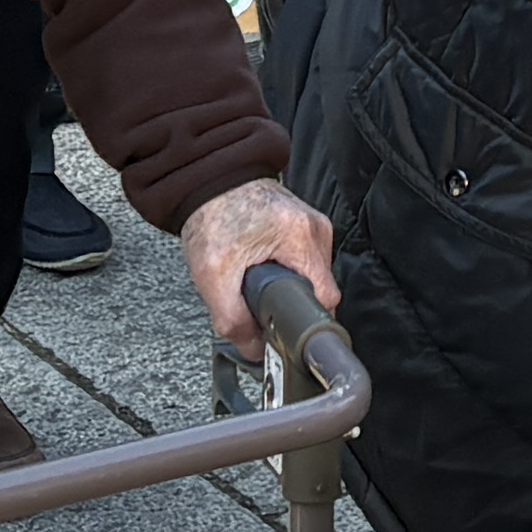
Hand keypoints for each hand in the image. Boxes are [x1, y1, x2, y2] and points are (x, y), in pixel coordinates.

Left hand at [180, 177, 340, 358]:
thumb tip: (257, 352)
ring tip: (259, 281)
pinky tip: (265, 267)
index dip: (305, 321)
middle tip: (261, 302)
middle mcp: (316, 227)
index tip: (286, 330)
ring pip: (313, 275)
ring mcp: (312, 223)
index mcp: (301, 237)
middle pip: (320, 289)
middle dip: (292, 303)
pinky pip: (304, 259)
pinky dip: (286, 269)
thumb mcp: (213, 277)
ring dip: (289, 286)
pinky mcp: (303, 222)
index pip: (325, 299)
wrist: (206, 179)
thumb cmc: (211, 216)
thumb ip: (234, 321)